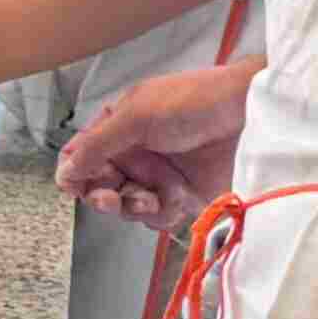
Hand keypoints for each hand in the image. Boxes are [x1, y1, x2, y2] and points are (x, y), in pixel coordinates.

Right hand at [57, 60, 255, 228]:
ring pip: (126, 207)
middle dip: (103, 197)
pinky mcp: (182, 196)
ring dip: (134, 206)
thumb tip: (66, 169)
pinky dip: (161, 213)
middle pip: (100, 187)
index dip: (75, 174)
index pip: (81, 157)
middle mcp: (135, 154)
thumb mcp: (137, 114)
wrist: (251, 116)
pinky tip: (174, 197)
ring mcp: (158, 176)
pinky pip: (157, 218)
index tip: (77, 185)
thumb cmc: (197, 101)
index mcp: (119, 127)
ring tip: (151, 197)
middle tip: (110, 198)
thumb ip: (96, 143)